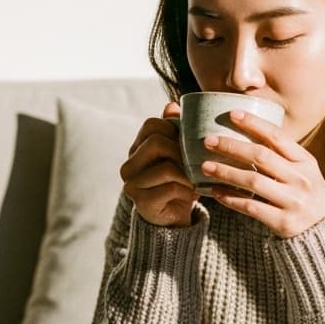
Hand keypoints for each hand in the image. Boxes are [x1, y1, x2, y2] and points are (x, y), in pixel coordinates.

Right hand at [121, 102, 199, 227]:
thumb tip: (173, 105)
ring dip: (188, 173)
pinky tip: (191, 194)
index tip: (188, 141)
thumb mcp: (180, 154)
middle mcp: (129, 165)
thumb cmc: (179, 182)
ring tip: (196, 179)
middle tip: (195, 161)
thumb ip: (176, 130)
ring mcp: (132, 185)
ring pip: (166, 166)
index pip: (152, 124)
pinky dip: (186, 189)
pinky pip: (171, 187)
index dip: (174, 129)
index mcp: (136, 149)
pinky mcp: (142, 203)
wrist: (174, 219)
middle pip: (157, 142)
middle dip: (182, 151)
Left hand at [201, 109, 324, 238]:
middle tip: (209, 140)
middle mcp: (300, 179)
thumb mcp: (304, 170)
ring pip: (253, 181)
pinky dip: (231, 198)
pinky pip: (251, 207)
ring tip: (206, 166)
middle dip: (232, 146)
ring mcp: (292, 201)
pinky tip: (216, 192)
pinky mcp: (282, 222)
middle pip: (261, 157)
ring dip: (226, 172)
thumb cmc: (307, 194)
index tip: (232, 114)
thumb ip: (283, 155)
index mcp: (305, 161)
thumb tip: (248, 133)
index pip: (277, 137)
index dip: (254, 124)